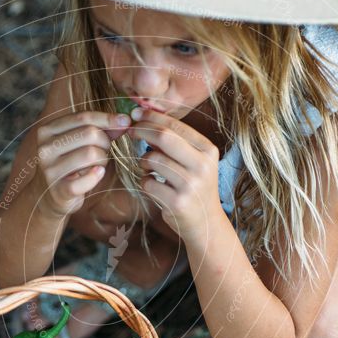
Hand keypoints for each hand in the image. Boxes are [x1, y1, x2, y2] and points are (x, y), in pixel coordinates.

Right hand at [34, 110, 130, 217]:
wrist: (50, 196)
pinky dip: (97, 176)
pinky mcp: (59, 190)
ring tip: (98, 164)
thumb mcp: (78, 143)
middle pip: (89, 134)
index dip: (107, 118)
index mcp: (47, 130)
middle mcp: (45, 148)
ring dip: (102, 159)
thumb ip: (99, 130)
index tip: (125, 122)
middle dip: (105, 142)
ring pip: (91, 154)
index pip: (83, 117)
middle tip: (105, 151)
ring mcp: (50, 169)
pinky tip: (97, 174)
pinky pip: (87, 179)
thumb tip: (123, 122)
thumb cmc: (69, 165)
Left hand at [128, 109, 222, 242]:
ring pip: (153, 160)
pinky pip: (147, 183)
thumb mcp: (193, 161)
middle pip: (164, 138)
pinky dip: (144, 182)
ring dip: (143, 162)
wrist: (205, 223)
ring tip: (148, 168)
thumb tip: (145, 119)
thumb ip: (174, 142)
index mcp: (208, 150)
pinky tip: (153, 186)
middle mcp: (202, 166)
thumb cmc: (194, 186)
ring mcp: (190, 185)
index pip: (175, 126)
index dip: (152, 118)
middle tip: (129, 131)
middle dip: (142, 131)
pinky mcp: (177, 202)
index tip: (135, 115)